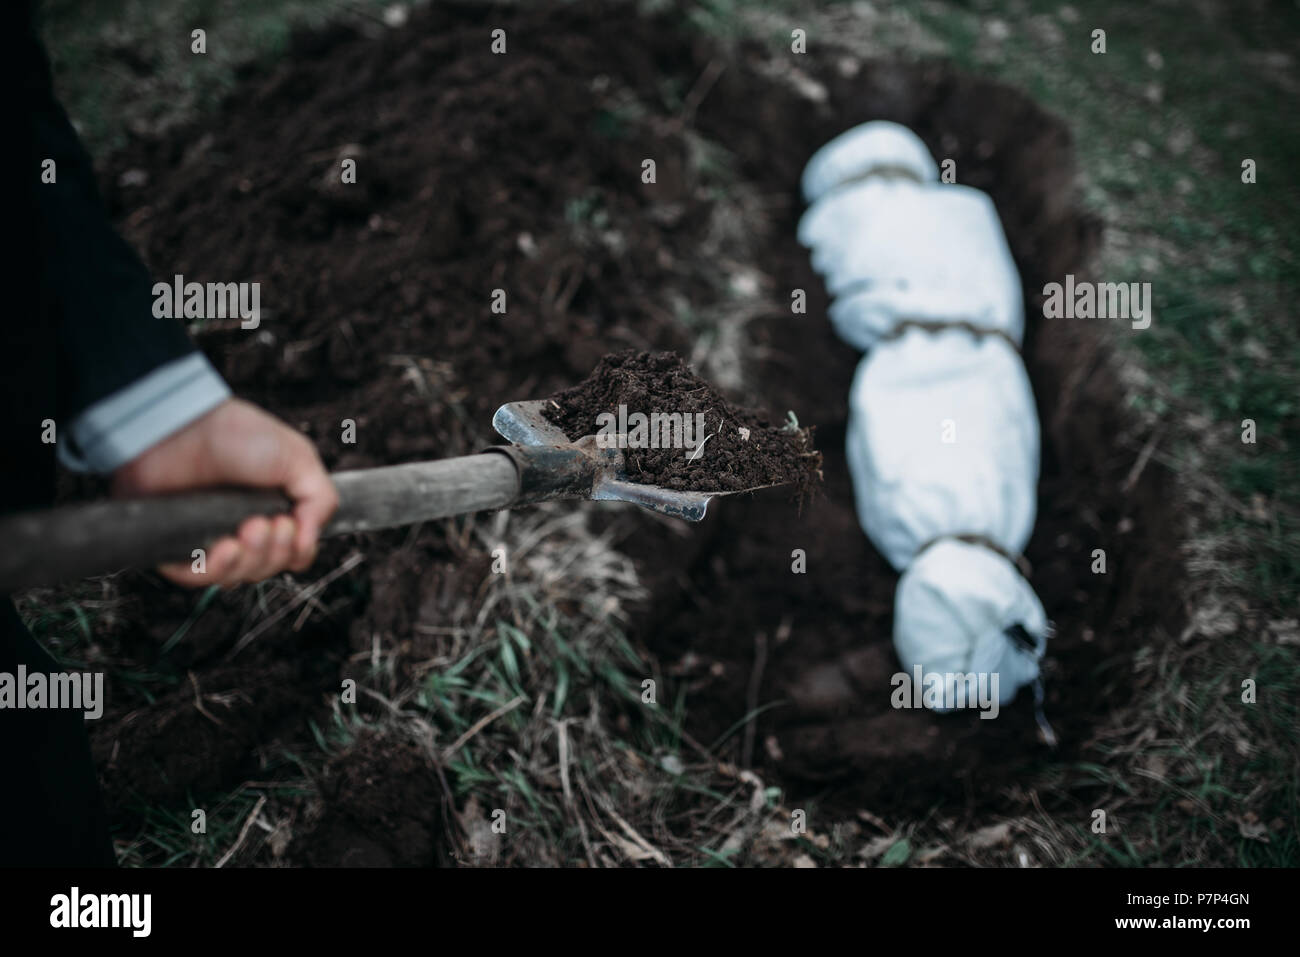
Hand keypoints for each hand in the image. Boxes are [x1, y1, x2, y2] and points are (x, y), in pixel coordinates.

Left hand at [111, 398, 338, 586]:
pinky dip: (216, 570)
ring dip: (249, 560)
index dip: (297, 550)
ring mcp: (212, 536)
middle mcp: (245, 526)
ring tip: (245, 530)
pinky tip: (223, 548)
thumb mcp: (299, 459)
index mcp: (275, 509)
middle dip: (274, 552)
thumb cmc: (236, 433)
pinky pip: (199, 577)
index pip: (295, 553)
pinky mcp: (179, 544)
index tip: (291, 526)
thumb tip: (312, 540)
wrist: (184, 426)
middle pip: (270, 567)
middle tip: (265, 524)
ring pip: (239, 576)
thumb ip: (322, 500)